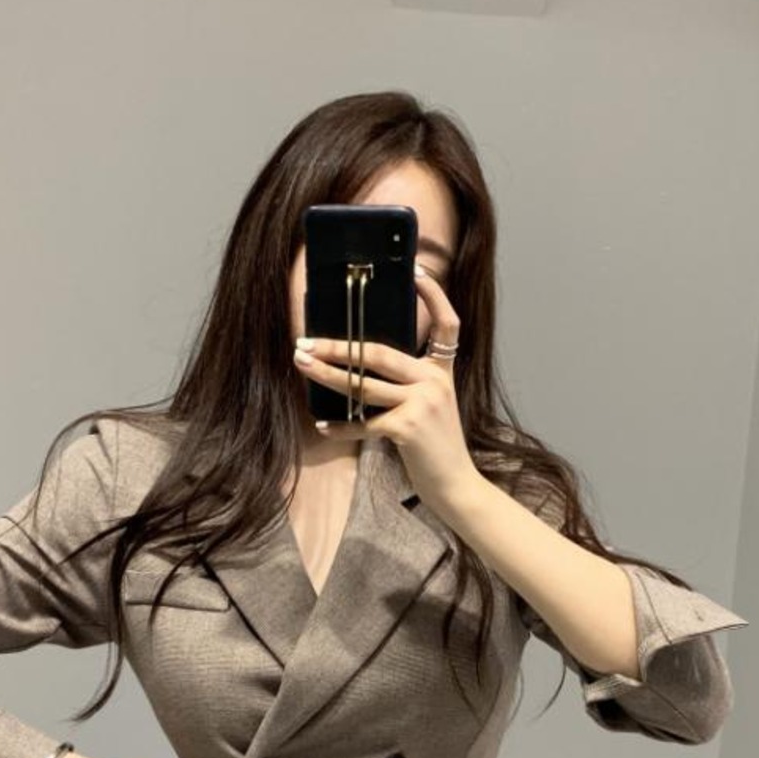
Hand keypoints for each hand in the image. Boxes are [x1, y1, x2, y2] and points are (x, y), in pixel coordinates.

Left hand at [295, 264, 475, 521]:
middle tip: (306, 340)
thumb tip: (362, 364)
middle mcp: (433, 380)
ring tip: (301, 363)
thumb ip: (409, 383)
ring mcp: (422, 403)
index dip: (433, 294)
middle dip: (338, 346)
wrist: (457, 486)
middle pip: (378, 353)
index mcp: (441, 371)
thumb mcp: (431, 405)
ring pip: (363, 384)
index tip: (415, 270)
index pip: (447, 323)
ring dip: (327, 375)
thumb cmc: (436, 446)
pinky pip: (363, 423)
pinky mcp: (408, 428)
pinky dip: (341, 427)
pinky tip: (323, 426)